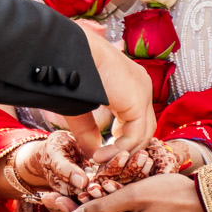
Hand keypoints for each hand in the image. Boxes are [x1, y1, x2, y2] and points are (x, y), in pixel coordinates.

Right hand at [65, 24, 156, 157]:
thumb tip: (93, 155)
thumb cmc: (69, 70)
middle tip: (105, 160)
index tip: (105, 150)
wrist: (68, 51)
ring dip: (121, 152)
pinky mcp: (138, 100)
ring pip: (142, 134)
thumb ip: (89, 130)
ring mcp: (143, 92)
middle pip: (143, 128)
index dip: (122, 139)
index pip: (136, 118)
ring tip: (98, 160)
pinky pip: (134, 135)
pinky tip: (99, 155)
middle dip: (125, 148)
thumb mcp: (81, 107)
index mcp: (130, 82)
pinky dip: (118, 150)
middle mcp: (141, 85)